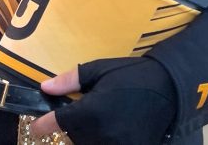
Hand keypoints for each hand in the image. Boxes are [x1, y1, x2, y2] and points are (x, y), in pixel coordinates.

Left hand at [30, 57, 175, 144]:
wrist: (170, 89)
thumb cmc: (132, 75)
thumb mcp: (100, 70)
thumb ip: (70, 80)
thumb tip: (45, 87)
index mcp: (90, 112)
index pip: (56, 124)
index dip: (42, 125)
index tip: (37, 126)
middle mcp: (100, 135)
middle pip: (72, 140)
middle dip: (71, 130)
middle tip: (80, 117)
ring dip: (86, 138)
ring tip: (99, 123)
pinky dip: (103, 141)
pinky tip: (111, 131)